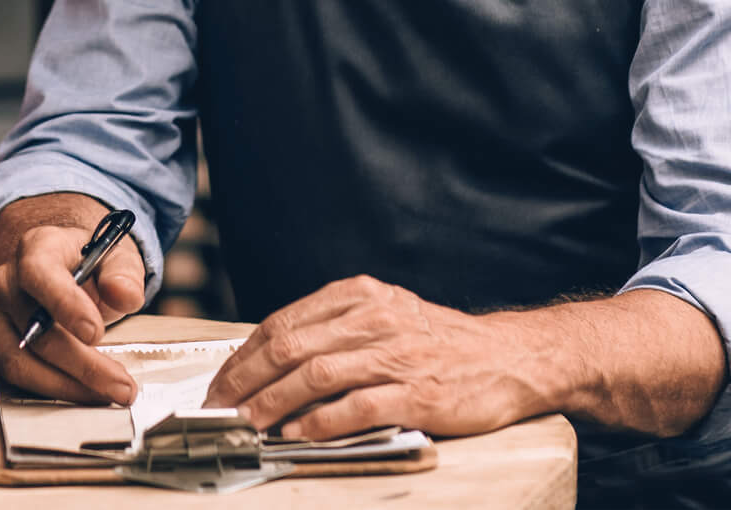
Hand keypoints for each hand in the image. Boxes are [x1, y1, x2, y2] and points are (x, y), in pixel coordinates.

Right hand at [0, 193, 147, 405]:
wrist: (62, 270)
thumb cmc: (87, 265)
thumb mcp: (115, 257)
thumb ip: (123, 273)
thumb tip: (124, 294)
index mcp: (36, 249)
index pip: (38, 273)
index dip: (64, 304)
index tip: (95, 333)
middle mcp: (4, 281)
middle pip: (34, 330)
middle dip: (82, 365)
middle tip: (122, 385)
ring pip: (18, 362)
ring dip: (66, 386)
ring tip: (106, 395)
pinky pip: (11, 377)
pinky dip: (48, 391)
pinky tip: (80, 392)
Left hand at [203, 275, 549, 440]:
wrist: (512, 358)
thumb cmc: (441, 344)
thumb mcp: (386, 317)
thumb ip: (335, 331)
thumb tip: (272, 363)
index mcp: (361, 296)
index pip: (283, 323)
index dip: (243, 355)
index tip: (219, 382)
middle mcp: (375, 318)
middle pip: (290, 346)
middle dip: (245, 380)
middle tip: (218, 407)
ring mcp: (396, 355)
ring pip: (315, 375)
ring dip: (272, 402)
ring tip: (246, 423)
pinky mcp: (417, 392)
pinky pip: (356, 407)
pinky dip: (319, 422)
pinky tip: (296, 434)